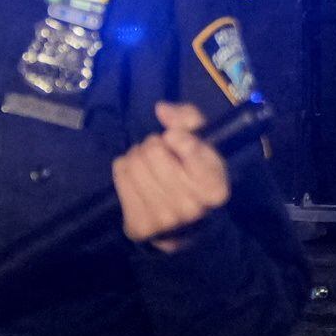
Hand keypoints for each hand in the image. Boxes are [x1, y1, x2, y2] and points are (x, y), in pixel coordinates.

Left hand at [114, 101, 229, 250]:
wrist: (182, 226)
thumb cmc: (193, 174)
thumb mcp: (203, 143)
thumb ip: (189, 118)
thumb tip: (161, 110)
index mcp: (215, 188)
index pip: (190, 148)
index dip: (179, 137)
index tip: (174, 138)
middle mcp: (192, 208)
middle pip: (154, 150)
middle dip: (154, 145)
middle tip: (162, 155)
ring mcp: (164, 220)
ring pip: (134, 162)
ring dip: (138, 156)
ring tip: (148, 166)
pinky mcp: (139, 225)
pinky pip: (120, 174)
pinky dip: (123, 169)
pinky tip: (136, 177)